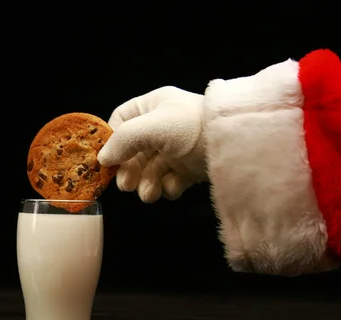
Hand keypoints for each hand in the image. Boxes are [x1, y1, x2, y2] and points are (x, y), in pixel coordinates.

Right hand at [97, 86, 207, 202]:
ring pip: (148, 171)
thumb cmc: (194, 126)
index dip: (112, 141)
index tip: (107, 161)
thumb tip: (103, 158)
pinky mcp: (189, 169)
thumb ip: (124, 140)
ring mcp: (176, 149)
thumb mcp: (154, 126)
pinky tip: (173, 187)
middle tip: (127, 185)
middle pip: (132, 152)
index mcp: (154, 106)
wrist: (237, 145)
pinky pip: (168, 181)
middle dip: (129, 171)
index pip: (121, 121)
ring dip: (146, 184)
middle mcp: (162, 127)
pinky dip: (167, 188)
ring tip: (150, 193)